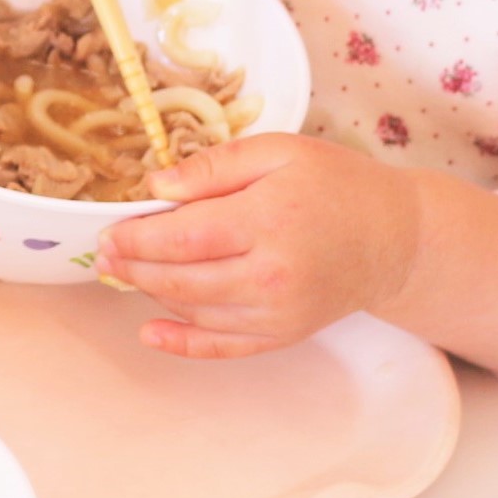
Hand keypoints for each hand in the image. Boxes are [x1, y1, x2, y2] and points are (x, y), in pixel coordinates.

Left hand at [97, 134, 420, 358]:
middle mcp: (272, 275)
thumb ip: (215, 165)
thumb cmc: (337, 184)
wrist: (394, 238)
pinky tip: (151, 331)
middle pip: (182, 278)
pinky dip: (183, 343)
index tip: (109, 230)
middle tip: (103, 254)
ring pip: (195, 310)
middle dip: (133, 266)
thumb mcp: (279, 150)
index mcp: (268, 220)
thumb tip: (157, 185)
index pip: (184, 236)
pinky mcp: (283, 334)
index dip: (137, 237)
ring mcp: (278, 312)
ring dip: (151, 293)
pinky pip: (223, 346)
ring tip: (122, 273)